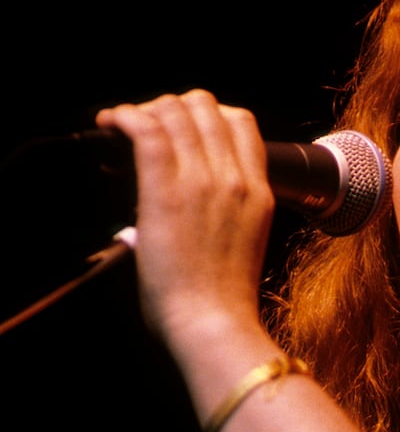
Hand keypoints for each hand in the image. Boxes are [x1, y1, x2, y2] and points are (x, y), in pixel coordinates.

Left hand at [96, 89, 272, 346]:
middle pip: (205, 107)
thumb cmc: (224, 303)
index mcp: (258, 193)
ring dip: (144, 111)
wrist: (215, 325)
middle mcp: (233, 178)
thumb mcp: (245, 245)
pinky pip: (145, 129)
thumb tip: (196, 208)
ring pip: (173, 110)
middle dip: (173, 109)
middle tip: (149, 130)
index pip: (240, 122)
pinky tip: (110, 125)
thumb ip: (229, 215)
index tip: (184, 132)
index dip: (208, 116)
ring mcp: (200, 181)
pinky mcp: (165, 190)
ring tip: (123, 128)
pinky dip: (122, 117)